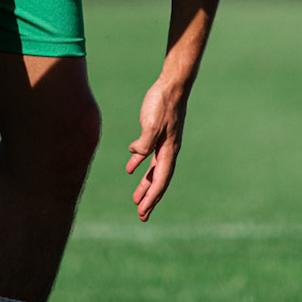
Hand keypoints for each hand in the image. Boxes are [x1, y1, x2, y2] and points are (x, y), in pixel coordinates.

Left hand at [125, 76, 188, 221]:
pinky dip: (138, 163)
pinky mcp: (157, 134)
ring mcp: (163, 143)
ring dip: (145, 185)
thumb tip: (136, 156)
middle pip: (158, 181)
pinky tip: (130, 168)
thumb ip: (144, 142)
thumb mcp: (151, 123)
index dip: (151, 198)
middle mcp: (168, 150)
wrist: (172, 85)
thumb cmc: (162, 103)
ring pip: (153, 170)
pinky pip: (147, 153)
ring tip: (135, 199)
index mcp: (169, 151)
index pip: (160, 180)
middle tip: (142, 216)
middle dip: (150, 199)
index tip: (142, 212)